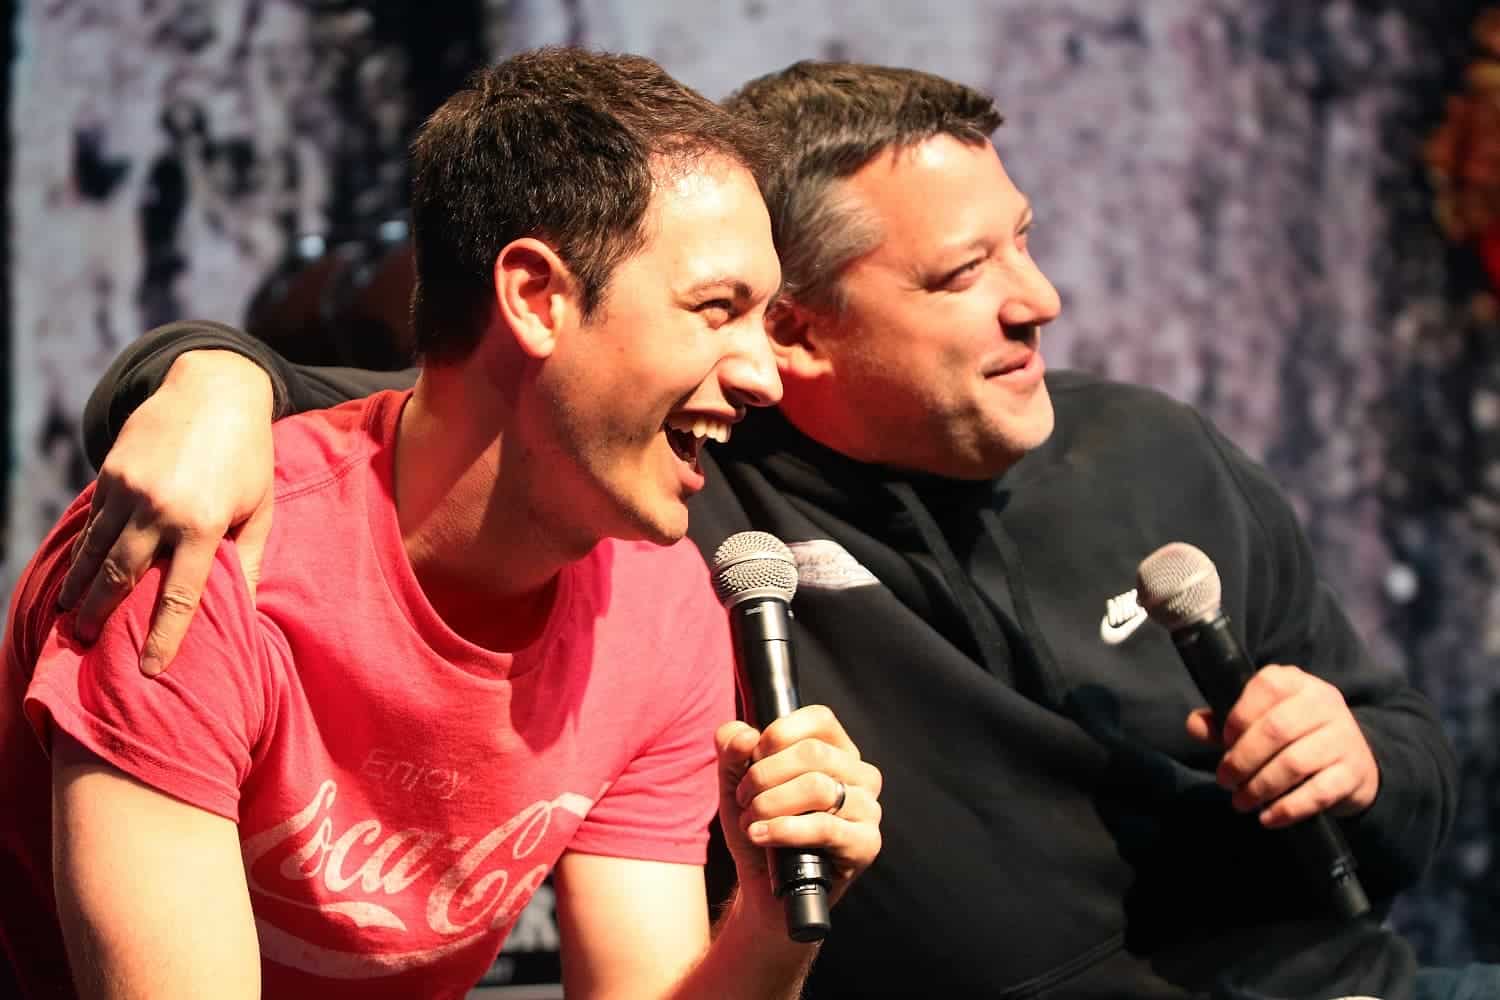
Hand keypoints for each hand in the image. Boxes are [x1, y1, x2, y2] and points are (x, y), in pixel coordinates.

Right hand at [57, 351, 275, 674]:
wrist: (215, 390)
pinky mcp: (112, 472)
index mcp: (205, 524)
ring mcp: (131, 489)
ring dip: (81, 586)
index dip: (164, 637)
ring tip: (70, 615)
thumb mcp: (261, 507)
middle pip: (124, 577)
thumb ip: (250, 558)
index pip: (180, 594)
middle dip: (103, 614)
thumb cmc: (248, 457)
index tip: (151, 669)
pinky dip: (82, 549)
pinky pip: (94, 521)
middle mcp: (162, 509)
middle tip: (88, 642)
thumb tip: (246, 608)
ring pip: (98, 550)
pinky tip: (77, 570)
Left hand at [715, 704, 881, 919]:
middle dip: (764, 775)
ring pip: (818, 788)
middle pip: (813, 753)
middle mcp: (860, 774)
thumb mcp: (735, 781)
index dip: (778, 735)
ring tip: (751, 821)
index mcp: (837, 750)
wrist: (764, 886)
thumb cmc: (759, 825)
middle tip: (744, 798)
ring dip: (770, 804)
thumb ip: (732, 748)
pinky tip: (760, 836)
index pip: (819, 719)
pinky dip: (783, 830)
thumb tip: (744, 736)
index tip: (753, 758)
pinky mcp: (866, 844)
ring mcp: (868, 809)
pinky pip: (824, 827)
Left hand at [1187, 663, 1378, 828]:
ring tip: (1241, 801)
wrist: (1351, 762)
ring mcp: (1344, 737)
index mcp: (1297, 682)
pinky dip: (1287, 809)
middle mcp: (1324, 703)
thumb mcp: (1260, 722)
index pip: (1266, 687)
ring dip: (1260, 787)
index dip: (1238, 717)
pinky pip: (1318, 793)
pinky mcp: (1354, 773)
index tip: (1223, 742)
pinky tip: (1268, 818)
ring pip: (1295, 763)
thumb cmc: (1293, 737)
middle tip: (1225, 780)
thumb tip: (1194, 725)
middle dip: (1242, 759)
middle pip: (1276, 729)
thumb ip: (1223, 723)